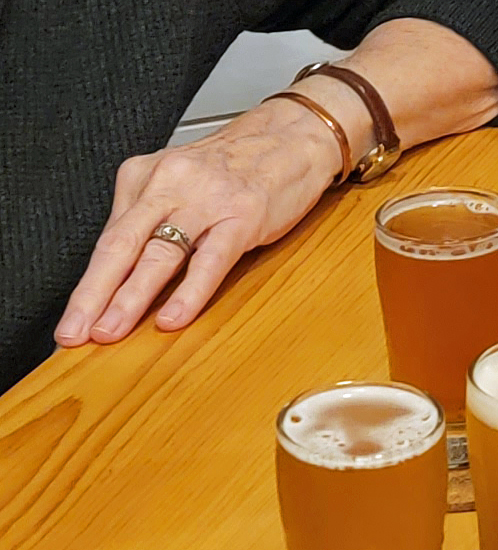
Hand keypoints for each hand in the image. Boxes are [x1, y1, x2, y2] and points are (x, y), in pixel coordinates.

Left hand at [53, 95, 348, 346]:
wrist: (292, 137)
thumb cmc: (239, 167)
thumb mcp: (181, 185)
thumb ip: (154, 222)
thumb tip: (126, 277)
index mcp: (145, 176)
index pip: (108, 239)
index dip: (87, 285)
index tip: (73, 319)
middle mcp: (168, 185)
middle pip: (120, 247)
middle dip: (93, 295)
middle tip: (74, 331)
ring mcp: (206, 201)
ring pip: (158, 255)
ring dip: (130, 298)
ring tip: (111, 331)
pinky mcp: (243, 217)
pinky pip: (209, 261)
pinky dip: (188, 292)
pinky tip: (172, 317)